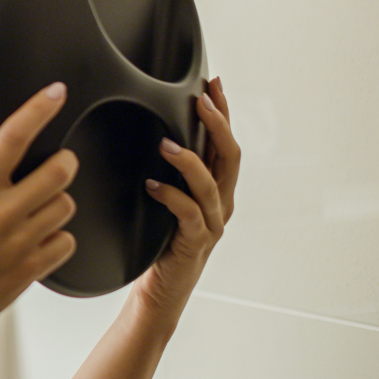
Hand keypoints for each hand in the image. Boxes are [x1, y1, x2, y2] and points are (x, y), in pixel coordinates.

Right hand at [0, 82, 79, 354]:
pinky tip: (37, 240)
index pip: (13, 137)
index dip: (38, 109)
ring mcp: (19, 243)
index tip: (55, 92)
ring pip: (67, 205)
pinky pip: (66, 242)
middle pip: (59, 170)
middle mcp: (0, 213)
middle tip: (53, 167)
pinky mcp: (31, 270)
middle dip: (63, 163)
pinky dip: (58, 238)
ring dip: (58, 203)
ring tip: (37, 211)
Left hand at [132, 76, 240, 322]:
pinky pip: (189, 216)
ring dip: (190, 161)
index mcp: (215, 191)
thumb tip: (149, 132)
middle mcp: (219, 205)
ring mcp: (210, 225)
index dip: (223, 113)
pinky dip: (171, 197)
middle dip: (217, 124)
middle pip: (229, 157)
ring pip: (211, 185)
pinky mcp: (193, 244)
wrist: (159, 294)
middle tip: (200, 99)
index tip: (214, 84)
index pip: (224, 144)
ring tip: (166, 143)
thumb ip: (166, 171)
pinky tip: (152, 185)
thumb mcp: (164, 199)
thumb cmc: (158, 245)